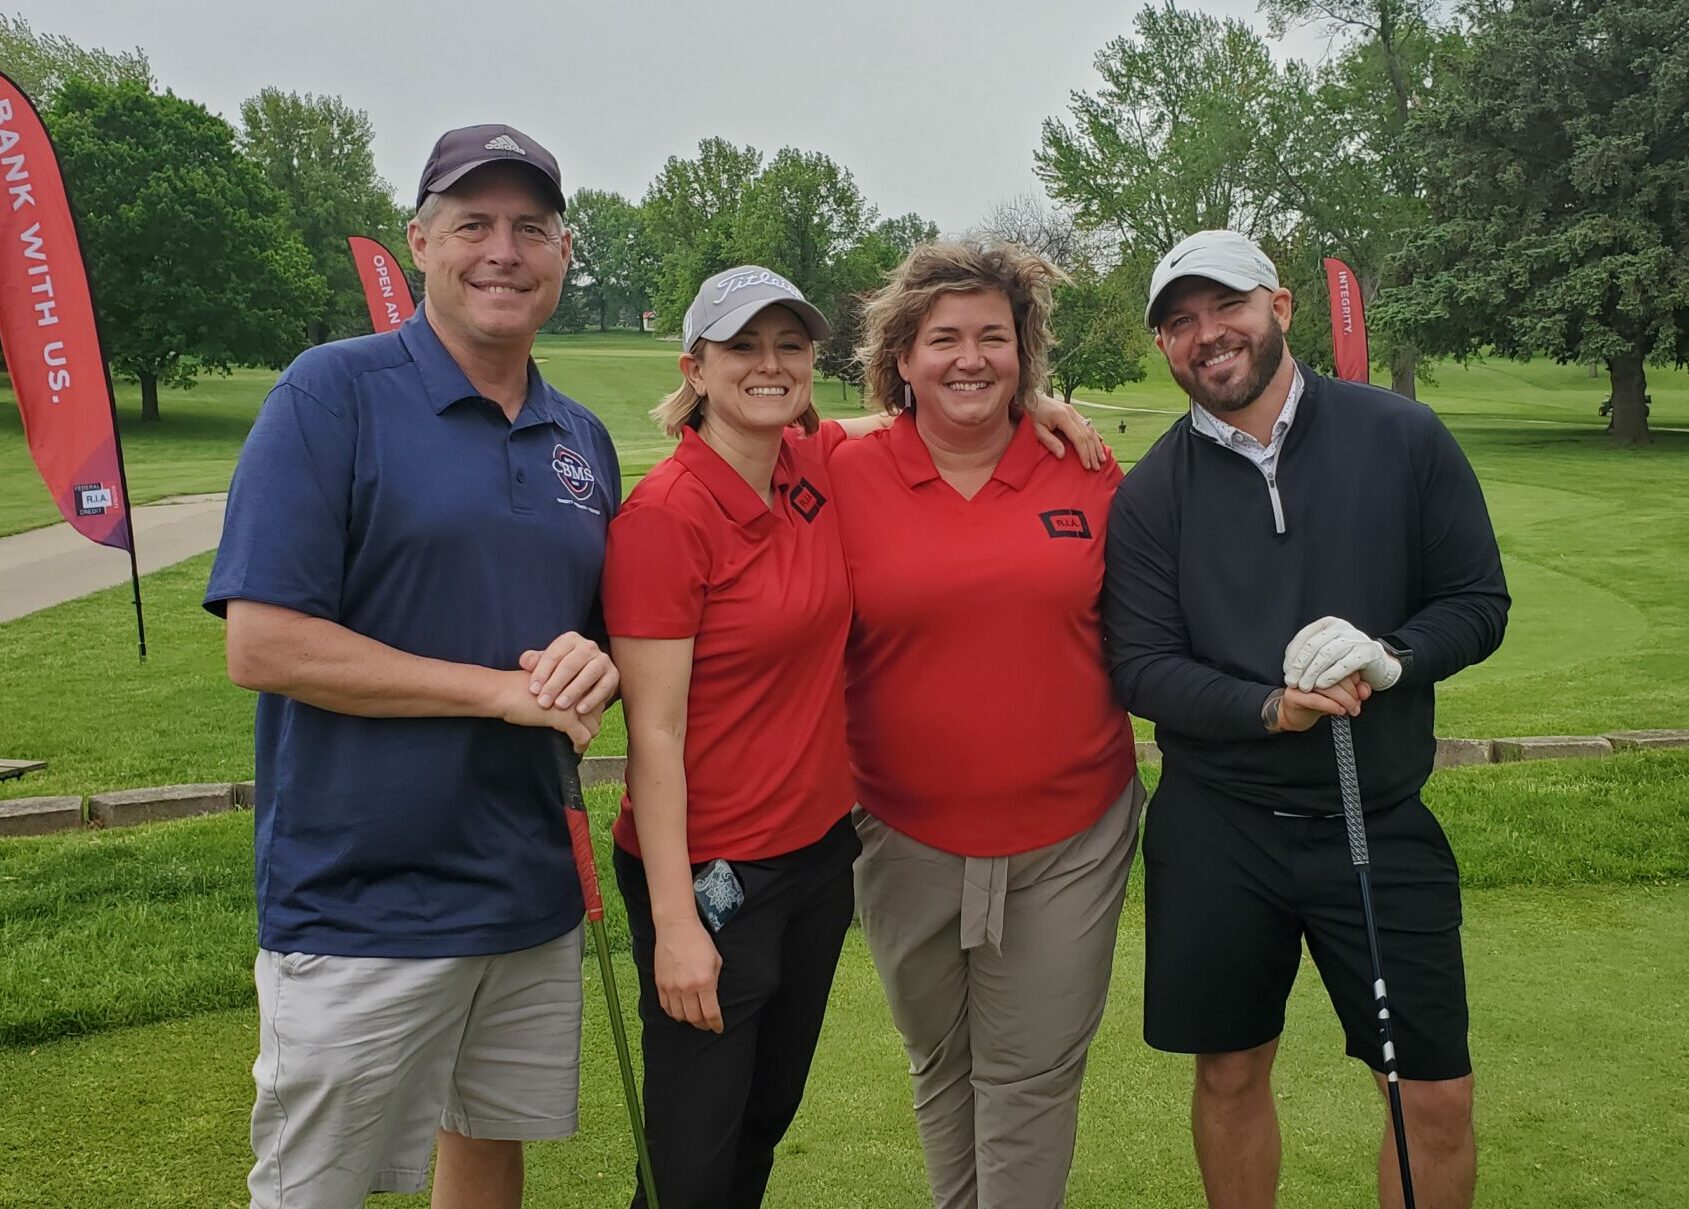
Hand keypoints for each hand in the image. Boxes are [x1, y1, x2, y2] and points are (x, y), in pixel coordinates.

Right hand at [496, 670, 598, 751]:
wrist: (503, 692)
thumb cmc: (517, 687)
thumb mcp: (544, 682)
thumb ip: (559, 687)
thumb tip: (570, 702)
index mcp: (572, 677)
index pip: (594, 696)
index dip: (590, 709)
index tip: (583, 718)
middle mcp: (577, 689)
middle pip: (597, 711)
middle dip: (591, 723)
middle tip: (582, 732)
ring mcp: (573, 704)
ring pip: (594, 726)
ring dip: (588, 735)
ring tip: (578, 741)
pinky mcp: (565, 718)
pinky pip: (583, 737)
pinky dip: (581, 745)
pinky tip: (575, 749)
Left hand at [519, 632, 618, 710]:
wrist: (586, 678)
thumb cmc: (560, 671)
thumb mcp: (546, 663)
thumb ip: (533, 661)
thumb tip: (526, 662)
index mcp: (569, 639)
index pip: (553, 655)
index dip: (542, 673)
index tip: (532, 690)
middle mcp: (588, 646)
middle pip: (570, 664)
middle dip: (555, 684)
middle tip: (543, 702)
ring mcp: (603, 660)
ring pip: (589, 674)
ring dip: (573, 691)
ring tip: (560, 706)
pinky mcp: (614, 675)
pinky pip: (603, 687)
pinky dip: (592, 699)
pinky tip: (579, 711)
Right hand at [654, 916, 723, 1032]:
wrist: (676, 927)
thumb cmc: (699, 940)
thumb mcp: (716, 960)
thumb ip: (715, 981)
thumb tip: (713, 998)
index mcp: (704, 982)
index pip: (711, 1013)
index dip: (716, 1024)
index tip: (718, 1028)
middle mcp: (687, 988)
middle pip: (694, 1018)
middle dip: (703, 1024)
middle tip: (707, 1024)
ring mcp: (671, 987)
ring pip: (679, 1016)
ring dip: (688, 1020)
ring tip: (694, 1018)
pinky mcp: (660, 984)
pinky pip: (666, 1007)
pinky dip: (674, 1013)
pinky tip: (680, 1011)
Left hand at [1028, 392, 1109, 470]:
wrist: (1034, 398)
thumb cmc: (1033, 415)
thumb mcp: (1037, 430)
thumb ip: (1050, 442)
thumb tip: (1062, 455)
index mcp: (1063, 417)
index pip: (1078, 438)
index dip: (1084, 453)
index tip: (1087, 465)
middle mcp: (1072, 413)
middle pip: (1087, 435)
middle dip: (1093, 453)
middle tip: (1096, 467)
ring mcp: (1075, 412)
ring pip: (1090, 430)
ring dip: (1097, 445)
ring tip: (1101, 459)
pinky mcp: (1075, 413)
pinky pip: (1088, 425)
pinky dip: (1095, 435)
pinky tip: (1100, 443)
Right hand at [1263, 673, 1370, 732]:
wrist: (1293, 715)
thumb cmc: (1317, 702)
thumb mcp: (1340, 696)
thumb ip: (1355, 691)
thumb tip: (1365, 690)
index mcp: (1321, 664)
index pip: (1342, 665)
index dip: (1356, 680)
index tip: (1361, 693)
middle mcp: (1310, 669)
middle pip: (1336, 675)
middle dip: (1352, 693)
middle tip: (1356, 705)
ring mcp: (1300, 681)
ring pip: (1328, 687)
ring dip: (1344, 701)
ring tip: (1350, 710)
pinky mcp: (1293, 694)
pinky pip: (1316, 699)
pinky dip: (1331, 706)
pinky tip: (1339, 711)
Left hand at [1283, 616, 1402, 691]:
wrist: (1380, 665)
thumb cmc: (1348, 660)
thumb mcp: (1326, 653)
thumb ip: (1309, 656)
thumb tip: (1288, 668)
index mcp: (1328, 624)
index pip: (1304, 637)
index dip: (1293, 656)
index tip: (1286, 671)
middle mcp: (1342, 627)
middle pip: (1314, 646)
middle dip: (1300, 666)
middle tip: (1292, 682)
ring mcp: (1356, 638)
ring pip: (1328, 654)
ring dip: (1313, 672)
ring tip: (1305, 687)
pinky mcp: (1368, 652)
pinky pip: (1345, 664)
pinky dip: (1331, 675)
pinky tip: (1322, 685)